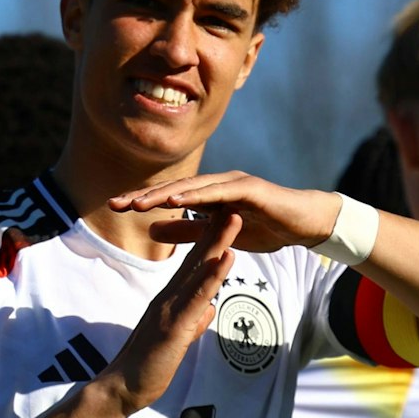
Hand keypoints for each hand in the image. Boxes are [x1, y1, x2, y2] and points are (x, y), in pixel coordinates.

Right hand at [92, 212, 239, 415]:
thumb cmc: (147, 367)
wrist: (122, 387)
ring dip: (219, 241)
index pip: (195, 265)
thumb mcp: (175, 341)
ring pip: (199, 270)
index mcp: (172, 300)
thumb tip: (208, 312)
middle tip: (233, 200)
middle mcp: (170, 296)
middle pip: (198, 257)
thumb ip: (192, 323)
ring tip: (235, 216)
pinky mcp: (175, 324)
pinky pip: (198, 296)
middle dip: (217, 229)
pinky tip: (226, 257)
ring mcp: (171, 308)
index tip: (226, 217)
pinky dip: (212, 275)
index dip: (212, 240)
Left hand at [111, 171, 338, 253]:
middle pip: (173, 188)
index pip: (168, 197)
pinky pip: (219, 192)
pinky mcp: (250, 189)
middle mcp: (217, 183)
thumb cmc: (264, 226)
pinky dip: (196, 196)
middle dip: (144, 196)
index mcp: (208, 194)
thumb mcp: (217, 235)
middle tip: (114, 203)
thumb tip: (151, 230)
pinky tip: (175, 201)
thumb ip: (187, 231)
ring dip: (163, 194)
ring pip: (192, 188)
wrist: (303, 224)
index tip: (114, 208)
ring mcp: (233, 183)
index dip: (142, 202)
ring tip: (138, 204)